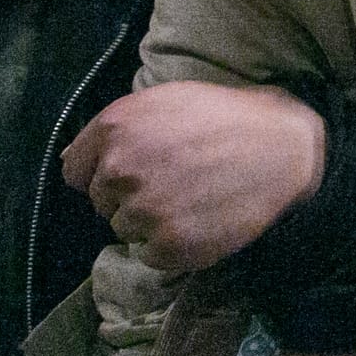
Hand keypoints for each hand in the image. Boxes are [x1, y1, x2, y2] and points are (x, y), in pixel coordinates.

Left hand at [62, 81, 326, 271]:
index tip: (137, 171)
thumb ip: (117, 127)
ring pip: (124, 228)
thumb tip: (70, 161)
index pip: (74, 172)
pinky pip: (148, 254)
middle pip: (100, 202)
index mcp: (116, 126)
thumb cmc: (226, 118)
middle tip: (177, 180)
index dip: (104, 172)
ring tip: (194, 199)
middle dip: (130, 195)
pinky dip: (171, 244)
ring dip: (151, 221)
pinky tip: (201, 220)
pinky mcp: (167, 245)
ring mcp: (142, 209)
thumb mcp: (166, 101)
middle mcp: (119, 168)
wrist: (285, 148)